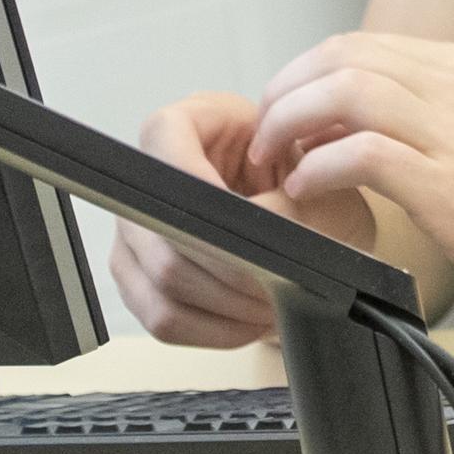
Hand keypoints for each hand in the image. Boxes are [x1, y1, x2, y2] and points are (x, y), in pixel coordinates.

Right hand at [111, 91, 372, 347]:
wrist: (316, 223)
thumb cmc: (314, 190)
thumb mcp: (318, 187)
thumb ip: (282, 206)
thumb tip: (249, 239)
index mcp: (191, 123)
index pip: (167, 148)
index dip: (203, 197)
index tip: (251, 234)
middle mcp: (150, 174)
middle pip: (164, 233)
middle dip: (230, 271)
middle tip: (276, 286)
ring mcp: (135, 229)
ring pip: (162, 283)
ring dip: (226, 306)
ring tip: (272, 305)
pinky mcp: (138, 278)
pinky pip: (162, 318)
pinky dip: (212, 330)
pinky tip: (248, 321)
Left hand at [245, 30, 453, 328]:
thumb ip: (425, 118)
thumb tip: (347, 123)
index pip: (358, 44)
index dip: (303, 76)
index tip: (282, 116)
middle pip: (341, 55)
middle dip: (284, 93)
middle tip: (264, 139)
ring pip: (343, 91)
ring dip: (290, 124)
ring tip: (274, 163)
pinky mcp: (451, 183)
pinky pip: (360, 152)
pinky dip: (318, 167)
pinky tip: (309, 190)